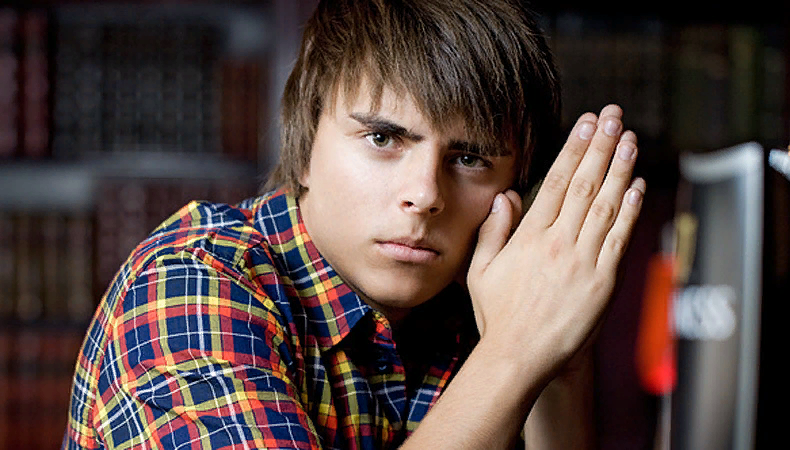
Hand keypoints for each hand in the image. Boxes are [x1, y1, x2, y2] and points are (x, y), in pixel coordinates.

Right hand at [467, 105, 643, 381]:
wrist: (521, 356)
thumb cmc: (498, 315)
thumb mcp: (480, 270)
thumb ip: (493, 231)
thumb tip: (506, 196)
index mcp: (529, 237)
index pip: (555, 182)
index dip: (573, 149)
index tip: (586, 124)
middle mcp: (558, 243)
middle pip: (584, 184)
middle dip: (601, 146)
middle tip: (614, 116)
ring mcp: (584, 261)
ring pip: (606, 205)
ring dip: (621, 169)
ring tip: (631, 140)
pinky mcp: (604, 281)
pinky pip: (620, 238)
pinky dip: (631, 211)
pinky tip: (638, 186)